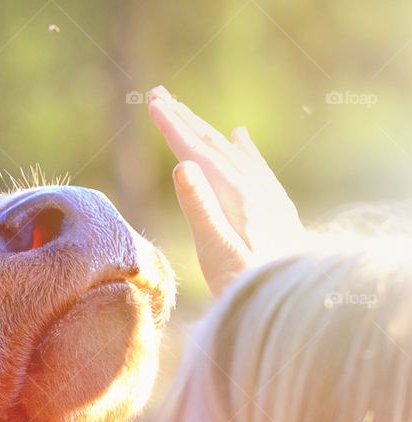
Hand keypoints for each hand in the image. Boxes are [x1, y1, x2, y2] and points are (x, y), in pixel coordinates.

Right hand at [147, 86, 303, 296]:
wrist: (294, 301)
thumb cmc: (247, 284)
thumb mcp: (217, 251)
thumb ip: (200, 207)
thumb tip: (182, 165)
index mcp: (236, 195)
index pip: (197, 152)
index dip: (173, 127)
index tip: (153, 102)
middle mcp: (254, 187)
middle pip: (213, 144)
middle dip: (184, 118)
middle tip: (159, 94)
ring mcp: (267, 195)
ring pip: (231, 151)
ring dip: (205, 130)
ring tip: (185, 111)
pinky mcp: (274, 206)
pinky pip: (253, 165)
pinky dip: (241, 147)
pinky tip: (239, 136)